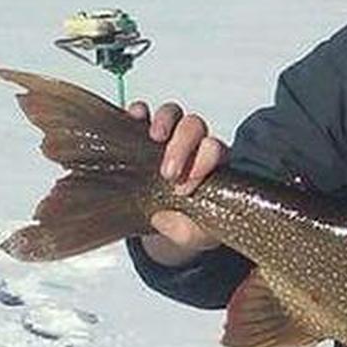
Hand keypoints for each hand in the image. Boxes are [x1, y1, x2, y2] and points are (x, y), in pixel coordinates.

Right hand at [127, 101, 227, 263]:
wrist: (168, 220)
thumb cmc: (189, 223)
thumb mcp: (194, 234)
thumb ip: (188, 230)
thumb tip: (164, 218)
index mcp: (213, 164)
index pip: (215, 150)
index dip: (203, 163)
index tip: (185, 188)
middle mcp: (193, 144)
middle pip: (195, 126)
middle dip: (183, 146)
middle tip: (168, 173)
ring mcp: (167, 136)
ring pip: (173, 113)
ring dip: (165, 121)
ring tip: (154, 138)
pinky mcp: (140, 134)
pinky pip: (141, 113)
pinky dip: (137, 112)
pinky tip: (131, 119)